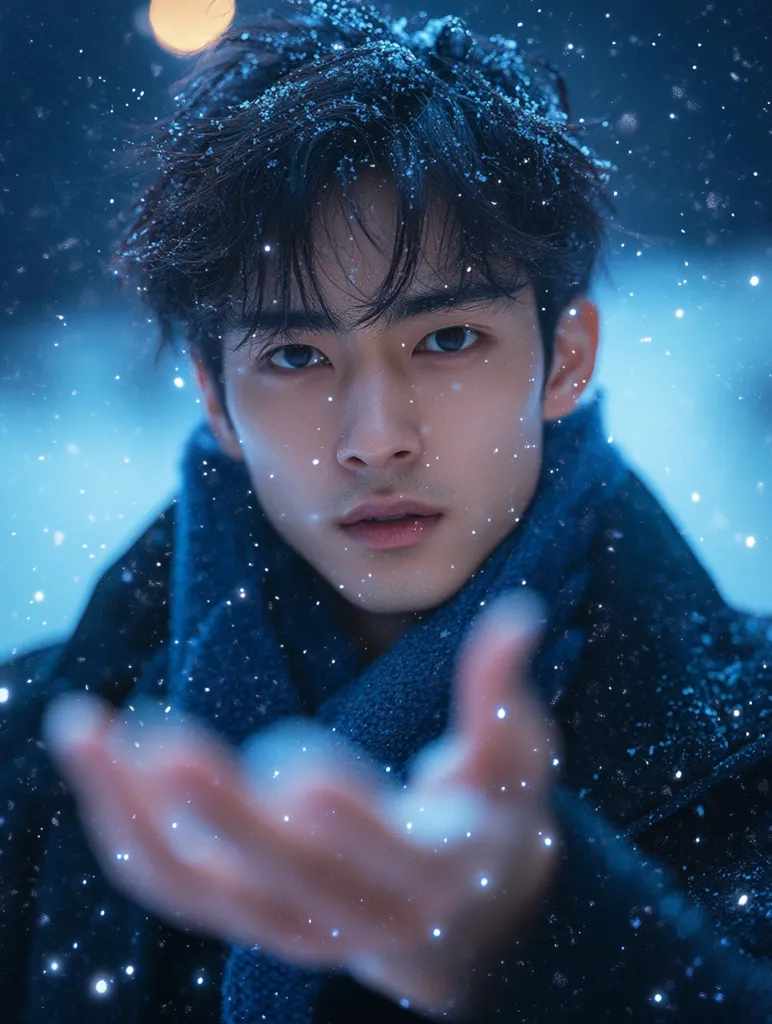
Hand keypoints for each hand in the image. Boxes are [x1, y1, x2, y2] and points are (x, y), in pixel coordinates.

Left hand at [42, 594, 559, 1018]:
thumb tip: (519, 616)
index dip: (350, 824)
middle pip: (278, 878)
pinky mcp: (246, 918)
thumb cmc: (489, 816)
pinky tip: (94, 763)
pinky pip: (172, 886)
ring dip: (137, 816)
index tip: (300, 770)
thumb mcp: (515, 757)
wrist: (461, 918)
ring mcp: (292, 926)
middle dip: (216, 811)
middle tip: (158, 741)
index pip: (390, 860)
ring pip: (203, 888)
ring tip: (87, 733)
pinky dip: (123, 830)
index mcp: (434, 872)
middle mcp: (358, 916)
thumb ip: (501, 693)